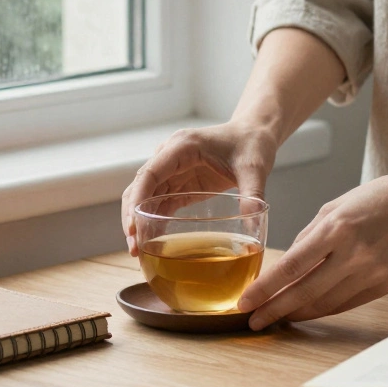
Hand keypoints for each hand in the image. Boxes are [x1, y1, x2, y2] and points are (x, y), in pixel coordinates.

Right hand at [120, 122, 278, 254]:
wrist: (253, 135)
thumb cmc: (252, 145)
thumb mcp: (254, 169)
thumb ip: (252, 195)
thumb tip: (254, 224)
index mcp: (183, 147)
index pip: (150, 173)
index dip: (138, 200)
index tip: (134, 226)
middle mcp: (170, 156)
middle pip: (140, 187)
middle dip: (133, 217)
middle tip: (134, 248)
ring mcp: (173, 170)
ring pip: (144, 197)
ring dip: (138, 222)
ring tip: (137, 251)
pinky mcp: (180, 183)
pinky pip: (159, 202)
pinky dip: (152, 221)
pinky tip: (152, 242)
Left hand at [237, 159, 387, 329]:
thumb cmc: (380, 197)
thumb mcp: (336, 205)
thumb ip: (309, 235)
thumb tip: (287, 265)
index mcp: (338, 228)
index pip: (292, 267)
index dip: (265, 288)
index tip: (245, 301)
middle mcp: (355, 255)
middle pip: (304, 292)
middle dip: (274, 310)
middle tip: (252, 320)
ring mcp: (372, 273)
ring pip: (325, 303)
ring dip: (296, 313)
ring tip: (275, 317)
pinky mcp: (385, 285)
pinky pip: (346, 303)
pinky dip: (323, 308)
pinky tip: (305, 311)